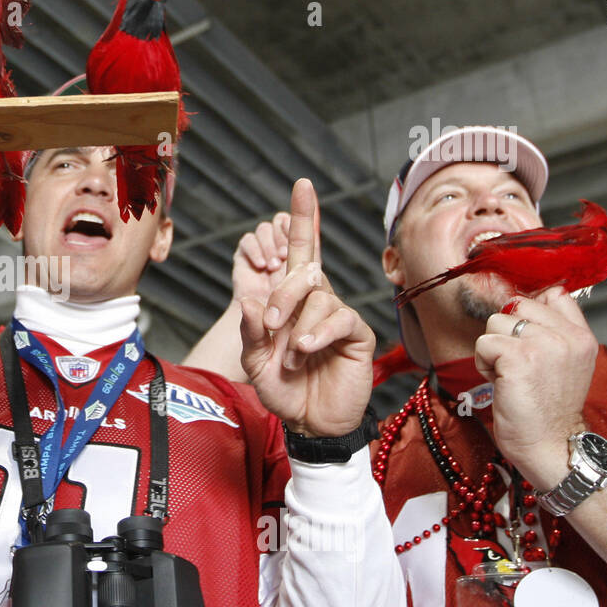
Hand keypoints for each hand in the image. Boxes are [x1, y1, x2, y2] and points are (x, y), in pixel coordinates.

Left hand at [240, 179, 374, 436]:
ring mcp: (337, 315)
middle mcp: (315, 301)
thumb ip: (250, 332)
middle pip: (305, 271)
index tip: (302, 185)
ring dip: (299, 325)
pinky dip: (320, 332)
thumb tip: (252, 301)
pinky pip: (341, 318)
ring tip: (293, 354)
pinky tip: (308, 349)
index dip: (302, 218)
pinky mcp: (356, 333)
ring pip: (321, 296)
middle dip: (283, 295)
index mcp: (290, 300)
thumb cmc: (282, 388)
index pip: (298, 251)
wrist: (308, 421)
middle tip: (270, 325)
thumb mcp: (254, 361)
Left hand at [474, 287, 597, 487]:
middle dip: (507, 333)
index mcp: (582, 336)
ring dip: (493, 350)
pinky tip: (500, 383)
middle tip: (516, 364)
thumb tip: (522, 300)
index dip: (529, 308)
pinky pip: (484, 343)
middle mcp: (568, 336)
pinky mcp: (519, 357)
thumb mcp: (566, 364)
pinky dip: (484, 364)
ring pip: (496, 321)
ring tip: (509, 375)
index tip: (523, 336)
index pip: (553, 294)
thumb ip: (554, 331)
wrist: (551, 445)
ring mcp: (545, 345)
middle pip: (517, 305)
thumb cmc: (548, 408)